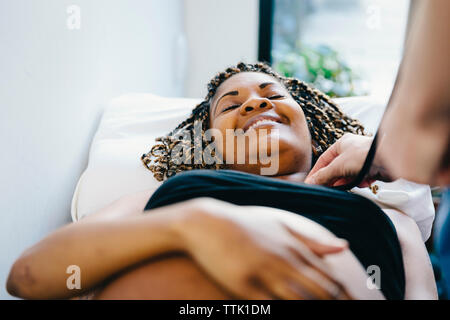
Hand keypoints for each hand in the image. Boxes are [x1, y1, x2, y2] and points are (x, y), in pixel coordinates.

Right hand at [176, 197, 350, 299]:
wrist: (206, 223)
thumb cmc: (245, 225)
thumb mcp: (280, 226)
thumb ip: (312, 241)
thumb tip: (344, 247)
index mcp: (294, 247)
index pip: (331, 278)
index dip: (345, 297)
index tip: (351, 306)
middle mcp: (283, 260)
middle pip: (322, 292)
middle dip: (335, 305)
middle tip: (344, 312)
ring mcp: (263, 272)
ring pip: (300, 301)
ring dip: (308, 308)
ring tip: (317, 319)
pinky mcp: (243, 285)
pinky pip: (269, 306)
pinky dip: (280, 310)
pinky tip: (283, 309)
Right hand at [305, 133, 391, 186]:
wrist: (391, 158)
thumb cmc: (366, 154)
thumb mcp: (338, 165)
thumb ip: (323, 175)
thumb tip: (311, 182)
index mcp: (342, 144)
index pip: (323, 160)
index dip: (316, 172)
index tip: (310, 183)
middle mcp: (351, 150)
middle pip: (335, 169)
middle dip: (333, 179)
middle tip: (326, 188)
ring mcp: (362, 160)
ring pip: (348, 175)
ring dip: (347, 181)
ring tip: (346, 186)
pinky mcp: (372, 169)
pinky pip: (360, 179)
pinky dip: (360, 182)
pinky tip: (363, 182)